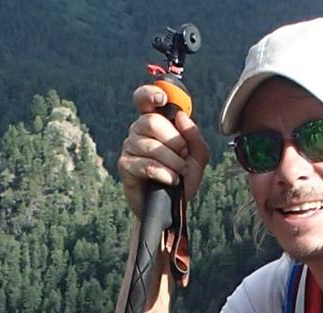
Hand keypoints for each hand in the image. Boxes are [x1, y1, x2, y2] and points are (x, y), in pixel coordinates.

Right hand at [119, 83, 209, 218]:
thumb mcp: (197, 157)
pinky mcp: (125, 166)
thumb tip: (181, 116)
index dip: (150, 93)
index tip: (163, 101)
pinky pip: (146, 164)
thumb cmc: (181, 178)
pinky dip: (164, 173)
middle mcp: (138, 130)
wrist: (170, 208)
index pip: (144, 98)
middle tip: (183, 156)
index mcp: (154, 121)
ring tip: (179, 172)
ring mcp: (129, 147)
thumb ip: (194, 136)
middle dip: (174, 141)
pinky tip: (171, 180)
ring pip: (151, 146)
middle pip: (152, 122)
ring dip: (172, 161)